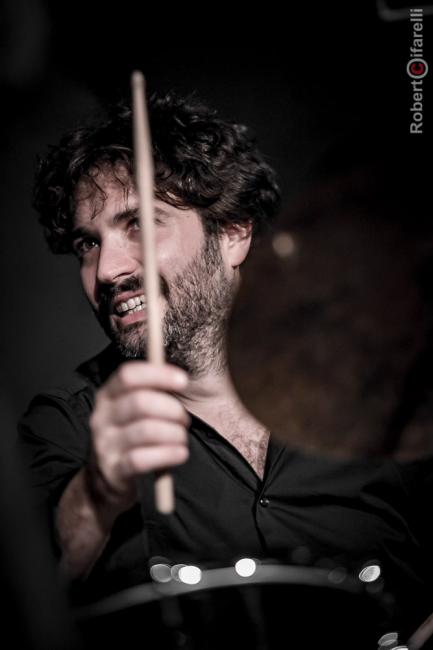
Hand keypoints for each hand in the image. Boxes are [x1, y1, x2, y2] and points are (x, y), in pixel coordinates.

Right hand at [87, 361, 189, 515]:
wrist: (103, 482)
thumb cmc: (129, 437)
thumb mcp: (131, 411)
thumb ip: (150, 391)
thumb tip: (178, 376)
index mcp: (106, 396)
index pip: (128, 375)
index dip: (158, 374)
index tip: (183, 381)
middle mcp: (101, 418)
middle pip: (140, 401)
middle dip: (172, 409)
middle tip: (184, 419)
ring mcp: (105, 444)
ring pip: (146, 430)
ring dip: (174, 433)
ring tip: (181, 438)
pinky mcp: (113, 470)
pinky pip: (143, 459)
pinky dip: (168, 454)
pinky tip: (180, 454)